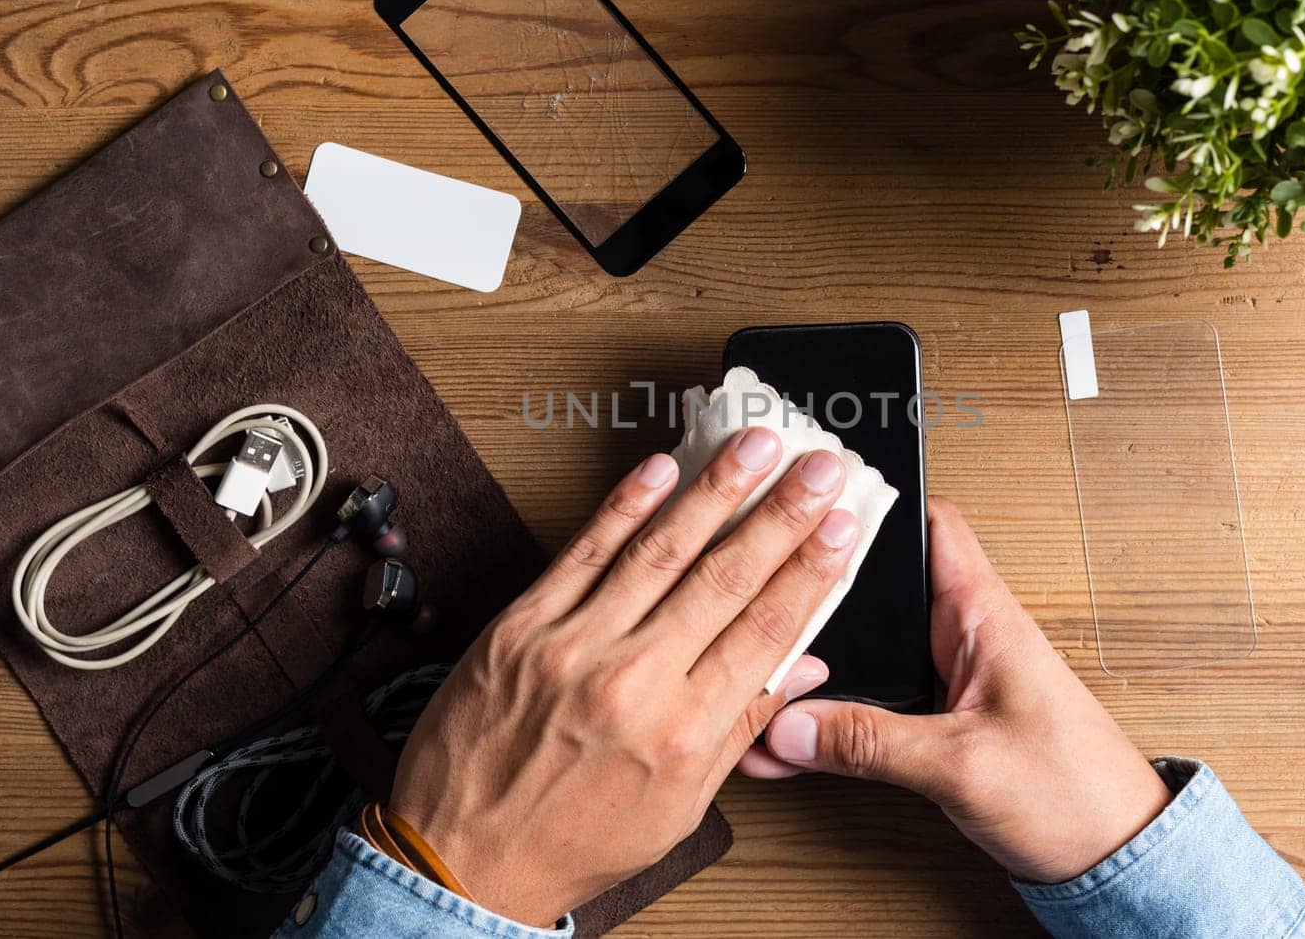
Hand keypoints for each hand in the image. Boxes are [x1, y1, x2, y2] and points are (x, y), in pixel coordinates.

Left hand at [390, 429, 858, 926]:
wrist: (462, 857)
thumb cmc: (570, 839)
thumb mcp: (679, 805)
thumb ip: (742, 726)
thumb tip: (803, 670)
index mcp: (681, 731)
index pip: (765, 629)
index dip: (811, 571)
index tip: (842, 528)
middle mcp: (631, 682)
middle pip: (724, 578)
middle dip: (781, 514)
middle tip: (818, 467)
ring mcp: (572, 646)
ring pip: (660, 550)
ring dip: (715, 490)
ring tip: (755, 447)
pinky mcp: (522, 626)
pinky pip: (583, 552)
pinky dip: (625, 505)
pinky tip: (661, 468)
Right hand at [743, 496, 1170, 884]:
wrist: (1114, 856)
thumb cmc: (1076, 794)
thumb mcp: (961, 766)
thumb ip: (871, 742)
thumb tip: (791, 725)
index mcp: (982, 613)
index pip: (928, 521)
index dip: (873, 499)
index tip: (812, 498)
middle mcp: (962, 633)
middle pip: (878, 582)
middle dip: (818, 583)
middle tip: (755, 583)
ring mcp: (947, 674)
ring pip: (867, 644)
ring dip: (818, 657)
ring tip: (757, 660)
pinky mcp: (939, 717)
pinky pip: (871, 698)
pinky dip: (830, 713)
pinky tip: (790, 734)